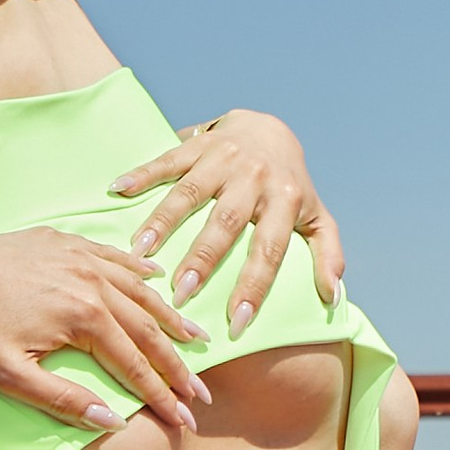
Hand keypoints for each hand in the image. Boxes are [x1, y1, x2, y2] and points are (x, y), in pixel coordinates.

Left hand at [0, 232, 211, 436]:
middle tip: (201, 394)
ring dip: (169, 316)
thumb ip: (65, 400)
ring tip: (196, 338)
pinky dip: (139, 270)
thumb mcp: (12, 376)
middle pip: (148, 329)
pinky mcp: (64, 243)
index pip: (135, 365)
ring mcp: (80, 258)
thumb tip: (113, 422)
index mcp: (83, 317)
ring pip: (139, 290)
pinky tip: (157, 278)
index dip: (162, 396)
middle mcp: (91, 282)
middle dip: (178, 366)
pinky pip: (114, 257)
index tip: (185, 420)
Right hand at [112, 108, 347, 334]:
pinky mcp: (198, 143)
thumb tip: (333, 297)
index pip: (269, 250)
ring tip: (140, 251)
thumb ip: (328, 254)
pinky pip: (167, 159)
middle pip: (226, 222)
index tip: (236, 322)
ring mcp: (224, 158)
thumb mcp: (317, 217)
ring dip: (163, 220)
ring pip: (191, 191)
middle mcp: (254, 177)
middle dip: (202, 258)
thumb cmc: (291, 185)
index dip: (254, 287)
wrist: (272, 128)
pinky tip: (117, 189)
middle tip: (180, 293)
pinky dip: (141, 173)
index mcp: (284, 200)